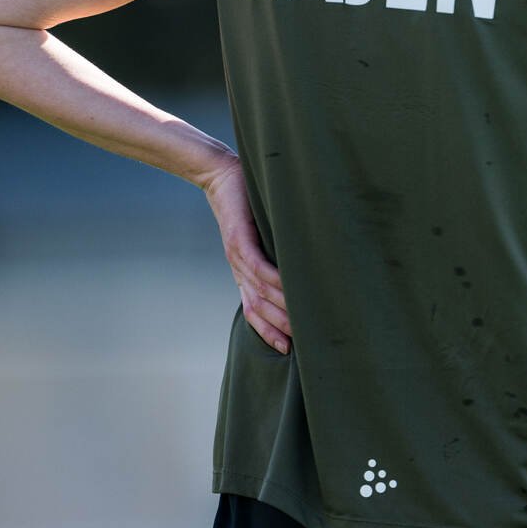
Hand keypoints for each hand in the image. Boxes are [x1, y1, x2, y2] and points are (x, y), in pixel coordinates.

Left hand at [200, 154, 292, 353]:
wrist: (220, 176)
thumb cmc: (247, 203)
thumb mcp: (263, 235)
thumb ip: (278, 253)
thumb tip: (306, 267)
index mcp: (244, 274)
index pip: (254, 311)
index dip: (268, 332)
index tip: (288, 350)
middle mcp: (239, 271)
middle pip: (259, 308)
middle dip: (281, 327)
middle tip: (305, 342)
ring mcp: (237, 257)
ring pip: (260, 291)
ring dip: (282, 307)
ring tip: (305, 318)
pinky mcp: (240, 239)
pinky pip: (258, 265)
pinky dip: (274, 278)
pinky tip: (289, 286)